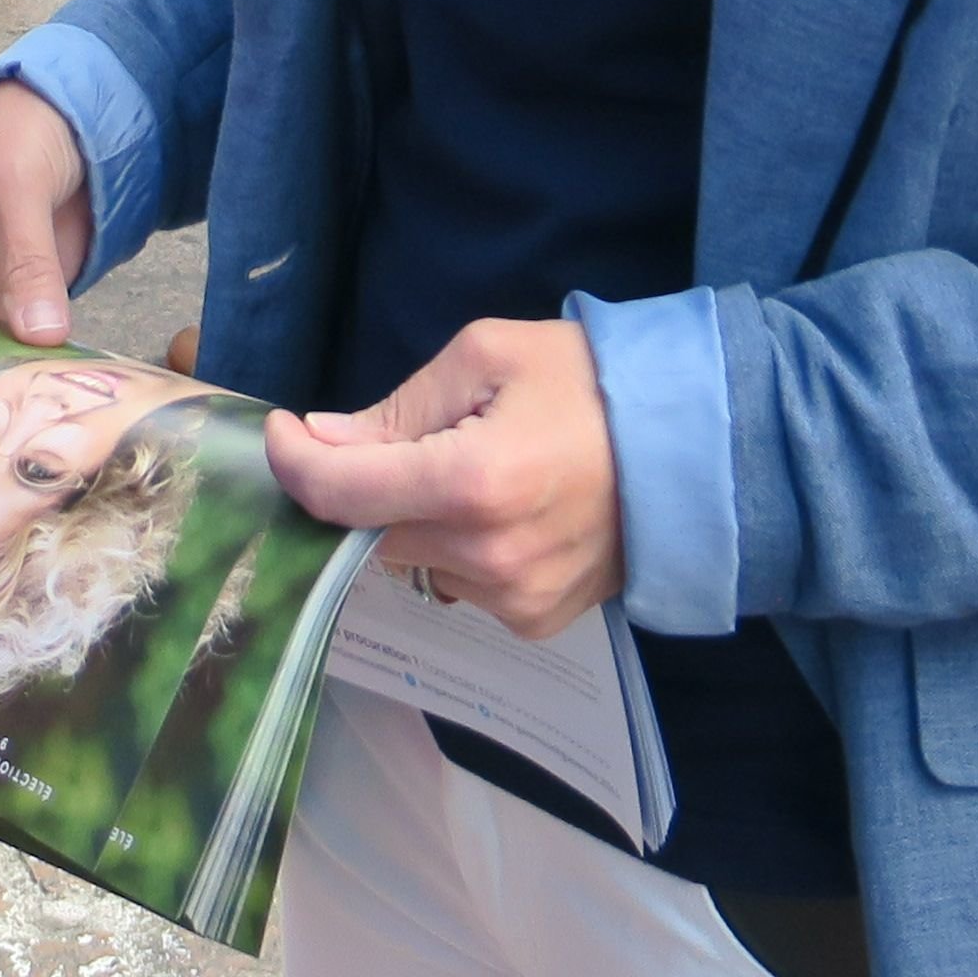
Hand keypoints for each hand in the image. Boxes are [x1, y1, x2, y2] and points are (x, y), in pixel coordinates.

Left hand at [264, 317, 625, 641]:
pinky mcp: (535, 622)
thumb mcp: (487, 356)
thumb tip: (325, 440)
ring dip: (415, 517)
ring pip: (415, 559)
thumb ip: (399, 407)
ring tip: (475, 467)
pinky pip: (463, 584)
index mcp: (469, 483)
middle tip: (397, 437)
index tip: (282, 432)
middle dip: (363, 484)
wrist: (695, 446)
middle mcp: (485, 558)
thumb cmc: (590, 382)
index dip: (293, 461)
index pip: (340, 494)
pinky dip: (461, 546)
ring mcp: (513, 600)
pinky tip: (506, 509)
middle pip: (370, 532)